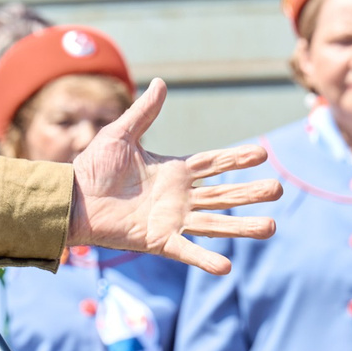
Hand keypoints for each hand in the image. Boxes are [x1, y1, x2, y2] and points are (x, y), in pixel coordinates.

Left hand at [66, 79, 278, 274]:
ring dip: (243, 227)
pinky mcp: (158, 241)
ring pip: (216, 224)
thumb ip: (143, 112)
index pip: (214, 164)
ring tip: (272, 227)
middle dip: (251, 193)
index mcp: (174, 171)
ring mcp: (172, 220)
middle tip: (279, 189)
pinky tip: (227, 267)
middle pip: (224, 195)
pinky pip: (187, 251)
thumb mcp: (120, 134)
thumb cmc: (93, 167)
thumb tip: (160, 82)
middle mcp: (179, 198)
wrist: (71, 198)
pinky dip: (205, 260)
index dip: (237, 159)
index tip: (262, 153)